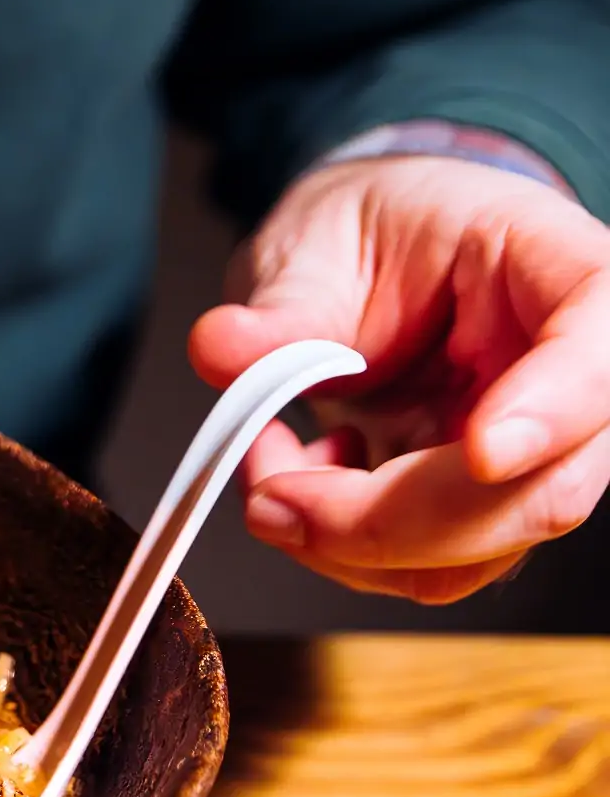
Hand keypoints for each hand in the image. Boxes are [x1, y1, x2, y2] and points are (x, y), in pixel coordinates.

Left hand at [188, 155, 609, 602]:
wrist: (364, 260)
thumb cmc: (373, 230)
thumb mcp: (322, 236)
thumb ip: (284, 301)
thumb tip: (223, 346)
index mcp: (565, 274)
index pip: (600, 349)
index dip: (553, 409)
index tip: (484, 451)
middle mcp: (573, 381)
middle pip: (542, 491)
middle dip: (392, 520)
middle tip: (274, 497)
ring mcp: (531, 458)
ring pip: (477, 553)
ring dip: (346, 543)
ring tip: (269, 468)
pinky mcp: (475, 509)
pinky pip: (423, 567)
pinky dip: (337, 549)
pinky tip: (301, 478)